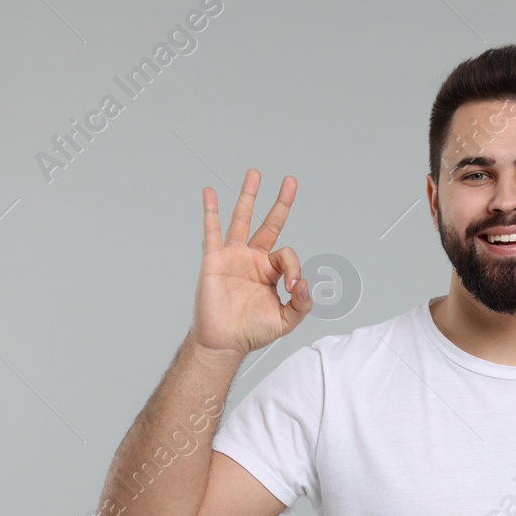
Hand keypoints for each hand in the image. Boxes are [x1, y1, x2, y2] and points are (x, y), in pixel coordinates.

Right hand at [192, 170, 313, 357]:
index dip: (295, 268)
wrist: (225, 342)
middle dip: (280, 202)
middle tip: (290, 181)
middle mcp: (252, 259)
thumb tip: (306, 283)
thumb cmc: (252, 331)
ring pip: (242, 219)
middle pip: (269, 223)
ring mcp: (233, 256)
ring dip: (248, 196)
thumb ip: (302, 304)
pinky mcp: (214, 259)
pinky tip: (210, 192)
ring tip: (255, 174)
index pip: (288, 254)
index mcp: (270, 271)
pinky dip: (211, 211)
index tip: (293, 288)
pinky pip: (212, 230)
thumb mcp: (286, 320)